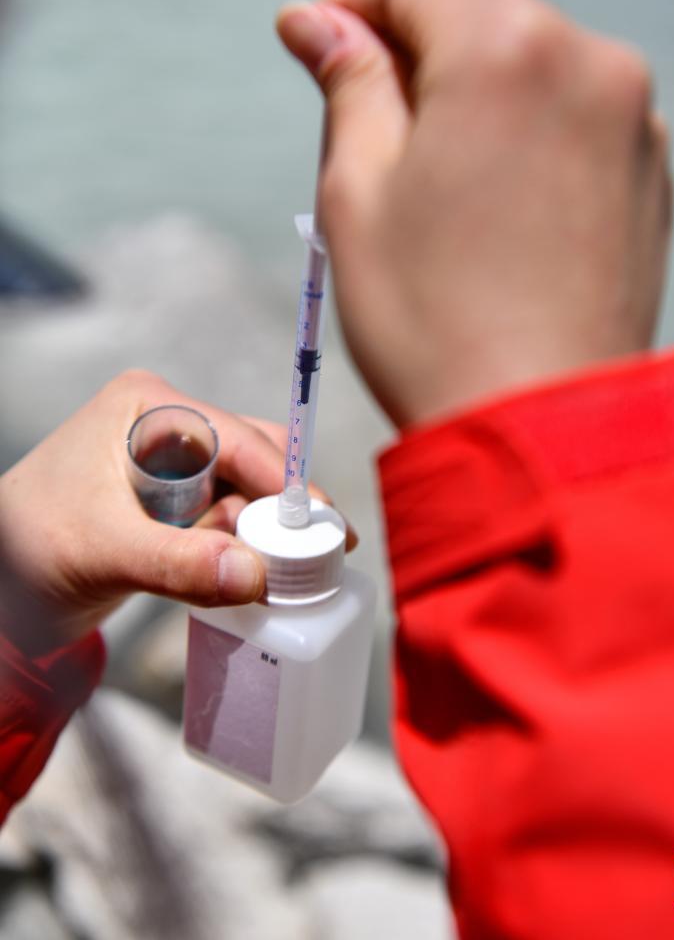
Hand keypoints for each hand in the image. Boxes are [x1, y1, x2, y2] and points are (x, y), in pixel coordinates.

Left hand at [0, 369, 353, 653]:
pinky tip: (252, 577)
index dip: (282, 482)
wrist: (0, 584)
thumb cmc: (29, 546)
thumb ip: (177, 564)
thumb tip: (254, 573)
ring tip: (277, 577)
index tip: (321, 527)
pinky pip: (231, 518)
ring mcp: (176, 464)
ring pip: (248, 492)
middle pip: (254, 459)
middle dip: (279, 511)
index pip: (235, 437)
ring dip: (262, 534)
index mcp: (148, 408)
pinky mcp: (179, 501)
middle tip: (316, 557)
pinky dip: (245, 547)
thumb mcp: (103, 551)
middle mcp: (168, 426)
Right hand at [277, 0, 672, 427]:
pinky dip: (528, 134)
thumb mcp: (357, 194)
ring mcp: (632, 121)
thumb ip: (348, 85)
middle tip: (367, 127)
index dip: (357, 4)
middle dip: (416, 54)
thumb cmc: (432, 324)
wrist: (537, 426)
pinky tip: (494, 205)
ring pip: (532, 67)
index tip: (319, 42)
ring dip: (474, 96)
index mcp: (505, 52)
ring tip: (433, 185)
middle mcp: (587, 64)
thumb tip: (315, 22)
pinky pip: (576, 118)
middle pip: (481, 16)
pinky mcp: (649, 174)